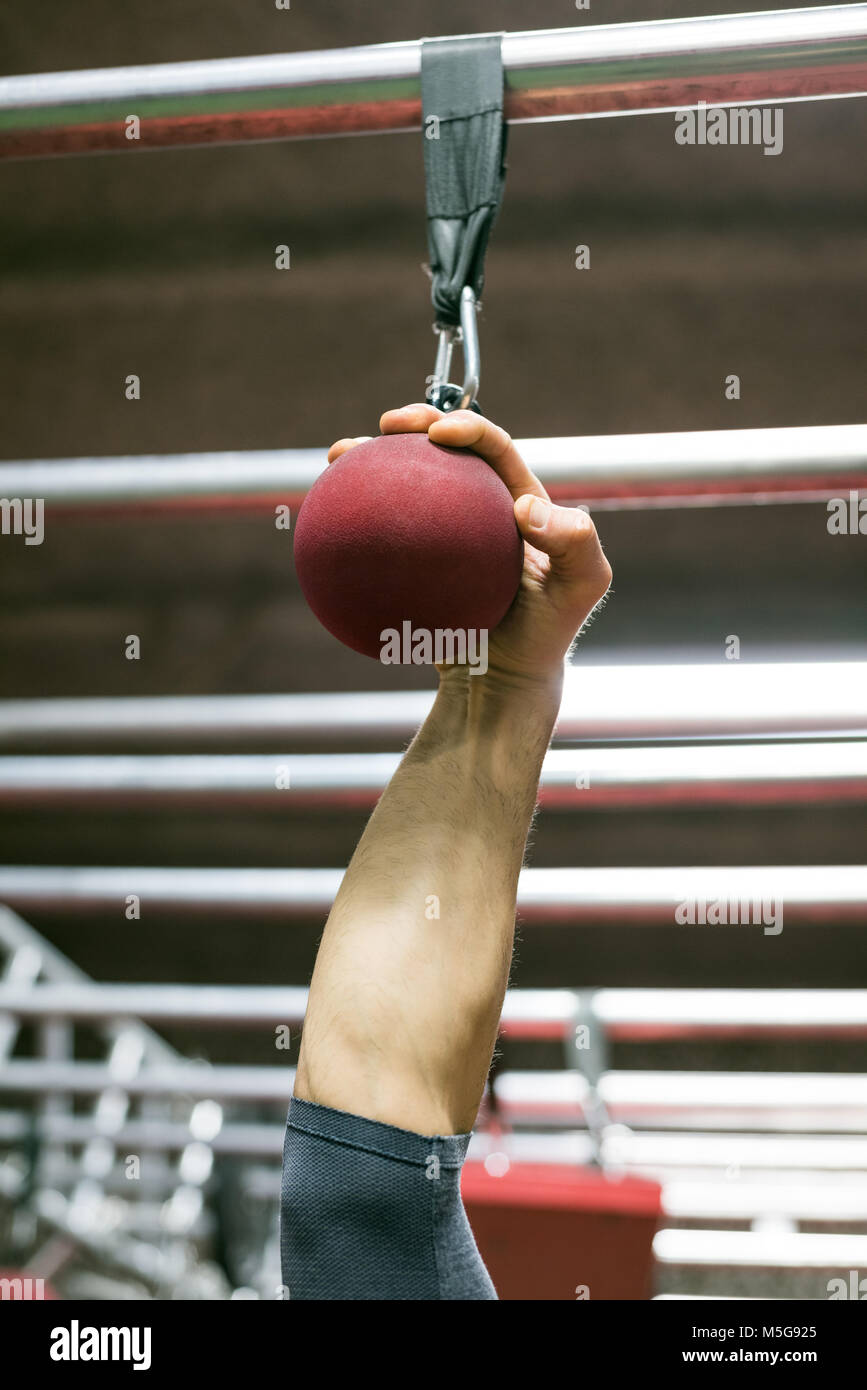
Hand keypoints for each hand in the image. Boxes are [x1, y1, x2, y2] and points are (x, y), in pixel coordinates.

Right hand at [327, 403, 612, 686]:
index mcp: (515, 496)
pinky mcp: (409, 561)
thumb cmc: (547, 631)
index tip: (440, 434)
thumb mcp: (581, 587)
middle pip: (441, 449)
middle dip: (414, 422)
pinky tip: (325, 518)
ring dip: (368, 458)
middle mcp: (476, 505)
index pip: (493, 447)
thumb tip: (525, 506)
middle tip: (387, 425)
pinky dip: (352, 520)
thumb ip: (574, 541)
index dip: (468, 426)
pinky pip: (379, 535)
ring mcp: (439, 533)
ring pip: (402, 483)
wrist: (504, 678)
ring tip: (339, 454)